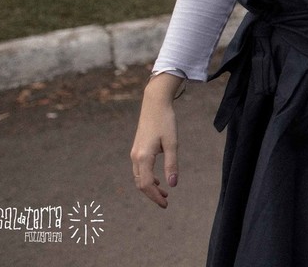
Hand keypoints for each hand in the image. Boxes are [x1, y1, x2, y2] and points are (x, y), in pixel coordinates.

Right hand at [130, 73, 183, 208]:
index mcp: (143, 157)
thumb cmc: (166, 122)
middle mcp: (135, 157)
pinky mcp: (137, 149)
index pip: (147, 185)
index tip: (166, 204)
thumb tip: (173, 184)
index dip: (155, 197)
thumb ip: (172, 164)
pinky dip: (147, 178)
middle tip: (165, 202)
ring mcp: (134, 153)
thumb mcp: (172, 143)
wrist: (154, 104)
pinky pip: (139, 170)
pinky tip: (158, 179)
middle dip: (152, 195)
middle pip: (141, 184)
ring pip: (139, 177)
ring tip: (164, 192)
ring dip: (150, 187)